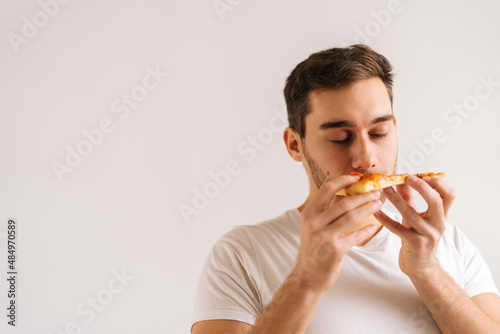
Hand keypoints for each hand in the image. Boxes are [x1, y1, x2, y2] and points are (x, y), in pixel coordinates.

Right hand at [293, 175, 382, 294]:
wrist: (307, 276)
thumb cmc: (314, 249)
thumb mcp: (313, 227)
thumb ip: (327, 211)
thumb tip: (345, 193)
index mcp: (308, 213)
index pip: (326, 189)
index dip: (343, 180)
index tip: (357, 178)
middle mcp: (314, 222)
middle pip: (343, 202)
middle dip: (363, 195)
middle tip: (376, 192)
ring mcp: (324, 236)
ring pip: (351, 216)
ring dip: (368, 208)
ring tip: (379, 203)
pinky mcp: (335, 249)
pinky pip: (355, 236)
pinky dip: (366, 230)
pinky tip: (373, 227)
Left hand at [374, 175, 455, 277]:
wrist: (419, 265)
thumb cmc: (417, 237)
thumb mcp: (416, 216)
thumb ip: (410, 198)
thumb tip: (400, 178)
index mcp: (441, 215)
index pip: (449, 195)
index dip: (438, 183)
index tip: (422, 175)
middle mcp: (438, 224)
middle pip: (435, 201)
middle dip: (422, 187)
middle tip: (407, 177)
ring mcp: (427, 235)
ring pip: (412, 214)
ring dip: (396, 200)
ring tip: (384, 189)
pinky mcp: (414, 244)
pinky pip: (397, 228)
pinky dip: (385, 219)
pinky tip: (376, 211)